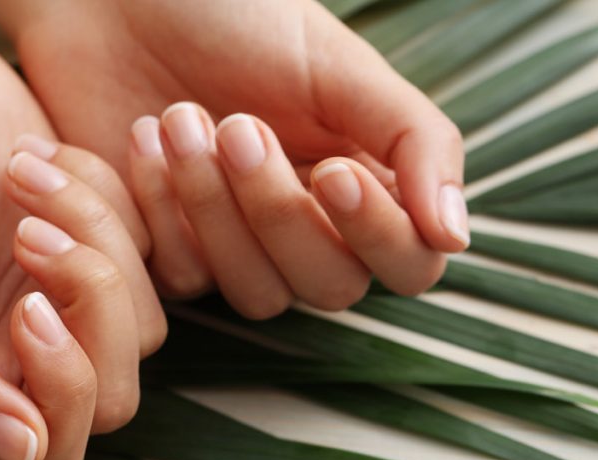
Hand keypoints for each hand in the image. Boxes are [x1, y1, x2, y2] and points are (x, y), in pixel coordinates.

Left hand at [0, 0, 466, 315]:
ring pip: (257, 293)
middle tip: (237, 125)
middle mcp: (309, 227)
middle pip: (329, 287)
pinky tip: (142, 137)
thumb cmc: (236, 17)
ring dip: (215, 208)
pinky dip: (162, 209)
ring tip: (178, 118)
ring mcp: (239, 246)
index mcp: (364, 181)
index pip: (408, 264)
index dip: (376, 235)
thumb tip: (455, 236)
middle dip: (279, 212)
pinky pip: (186, 277)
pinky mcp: (174, 250)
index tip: (332, 172)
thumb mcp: (339, 63)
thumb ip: (414, 141)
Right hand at [0, 4, 163, 459]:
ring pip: (145, 321)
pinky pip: (154, 252)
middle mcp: (19, 365)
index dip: (61, 392)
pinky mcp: (104, 257)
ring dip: (92, 233)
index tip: (28, 306)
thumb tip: (21, 452)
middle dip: (89, 307)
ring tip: (21, 172)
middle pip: (113, 396)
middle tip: (29, 233)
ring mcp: (68, 311)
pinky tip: (43, 158)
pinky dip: (108, 197)